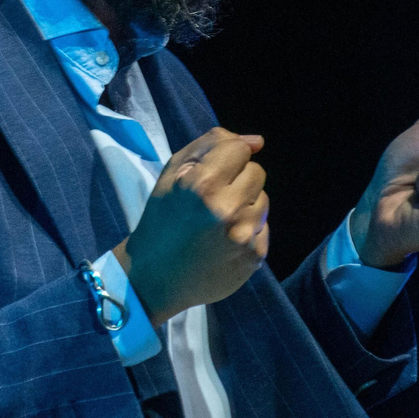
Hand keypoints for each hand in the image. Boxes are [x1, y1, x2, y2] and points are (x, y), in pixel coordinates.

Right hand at [114, 128, 269, 324]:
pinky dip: (248, 229)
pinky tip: (225, 240)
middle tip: (214, 199)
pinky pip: (264, 227)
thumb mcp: (173, 172)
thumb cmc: (162, 218)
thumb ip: (213, 145)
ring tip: (220, 221)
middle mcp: (228, 210)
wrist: (154, 276)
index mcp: (203, 185)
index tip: (211, 174)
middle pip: (257, 172)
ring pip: (263, 199)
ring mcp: (244, 235)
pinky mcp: (255, 256)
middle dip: (237, 180)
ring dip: (245, 204)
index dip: (225, 158)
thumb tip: (257, 141)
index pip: (240, 149)